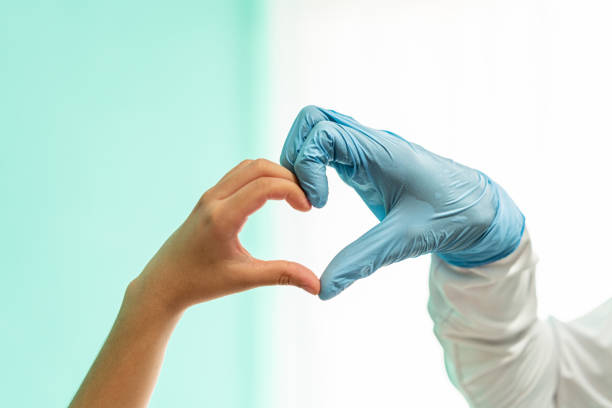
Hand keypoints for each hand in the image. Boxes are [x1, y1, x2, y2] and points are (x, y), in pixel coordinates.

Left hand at [134, 158, 319, 312]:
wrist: (163, 282)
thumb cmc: (200, 283)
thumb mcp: (244, 279)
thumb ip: (282, 276)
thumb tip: (318, 286)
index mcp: (222, 217)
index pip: (265, 185)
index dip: (293, 191)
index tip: (308, 209)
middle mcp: (214, 199)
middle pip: (259, 166)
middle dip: (288, 177)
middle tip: (306, 198)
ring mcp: (210, 195)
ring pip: (249, 166)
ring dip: (275, 174)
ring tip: (294, 196)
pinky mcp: (209, 198)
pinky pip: (240, 174)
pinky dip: (262, 177)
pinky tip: (274, 196)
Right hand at [281, 106, 523, 299]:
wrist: (478, 209)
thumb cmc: (450, 217)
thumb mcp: (405, 240)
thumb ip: (361, 261)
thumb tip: (322, 290)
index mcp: (380, 151)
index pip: (321, 131)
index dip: (306, 165)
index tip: (316, 205)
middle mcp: (370, 141)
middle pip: (312, 119)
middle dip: (294, 154)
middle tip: (301, 196)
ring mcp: (367, 147)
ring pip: (318, 128)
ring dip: (302, 158)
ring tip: (309, 198)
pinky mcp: (365, 159)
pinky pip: (328, 145)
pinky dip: (313, 165)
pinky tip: (320, 197)